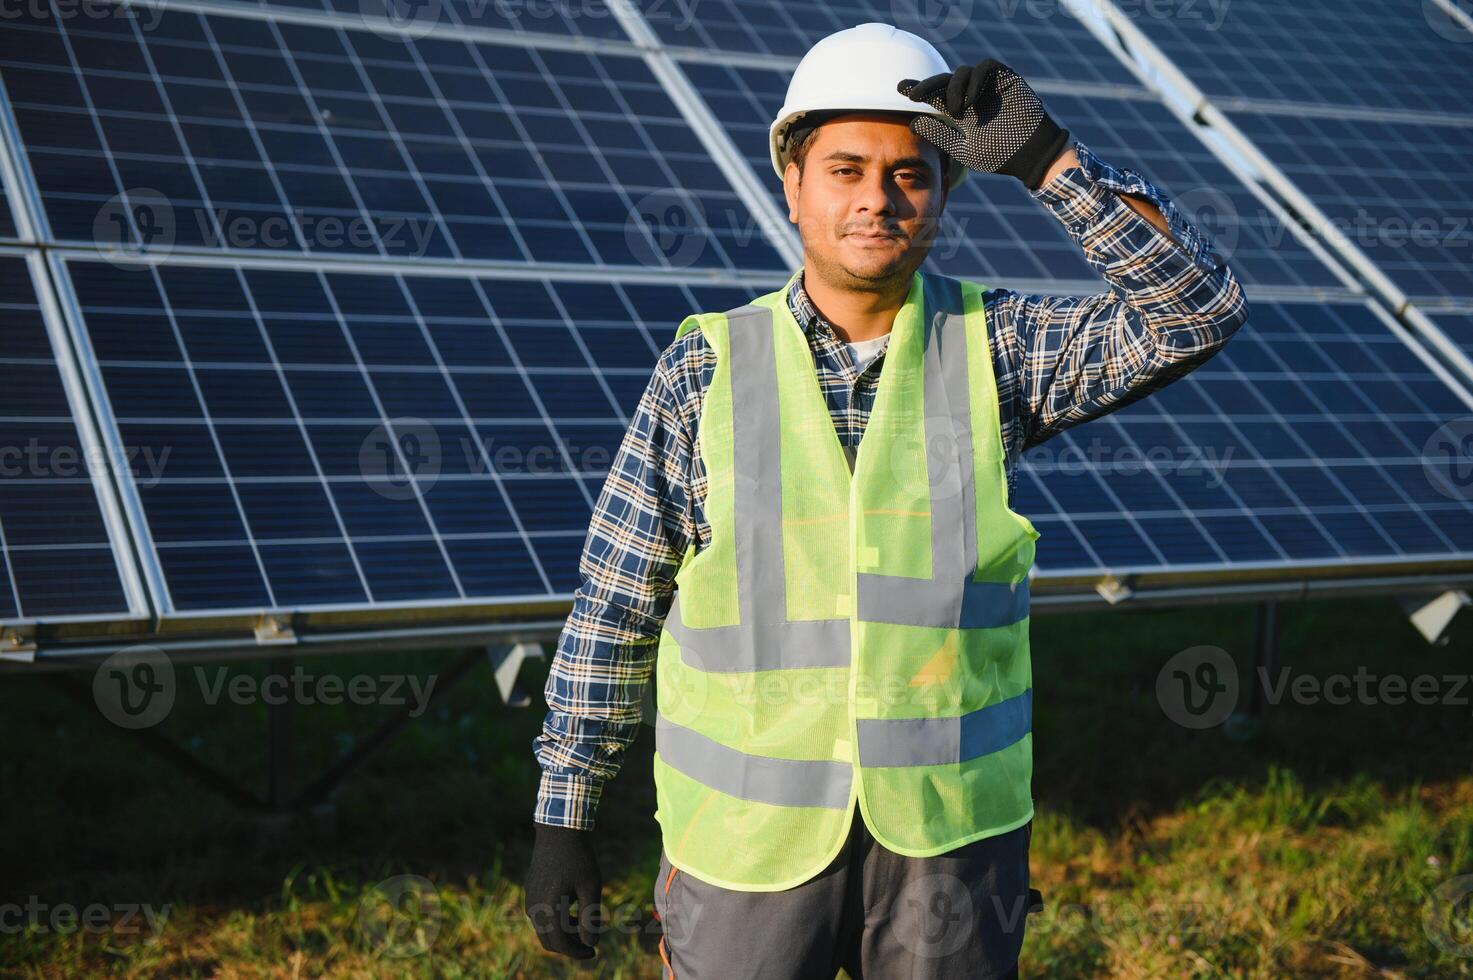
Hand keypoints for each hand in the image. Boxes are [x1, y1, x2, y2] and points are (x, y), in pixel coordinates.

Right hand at [524, 824, 602, 958]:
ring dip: (563, 932)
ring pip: (544, 928)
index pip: (560, 944)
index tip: (593, 952)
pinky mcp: (529, 890)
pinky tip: (572, 909)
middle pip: (549, 940)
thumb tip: (590, 944)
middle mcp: (534, 907)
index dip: (577, 952)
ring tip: (584, 923)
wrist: (559, 830)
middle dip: (570, 945)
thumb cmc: (579, 858)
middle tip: (590, 942)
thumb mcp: (591, 887)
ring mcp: (529, 898)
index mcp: (549, 908)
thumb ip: (589, 918)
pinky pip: (540, 915)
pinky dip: (555, 920)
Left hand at [897, 59, 1070, 189]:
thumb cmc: (999, 154)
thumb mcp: (962, 148)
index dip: (919, 90)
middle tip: (912, 94)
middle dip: (927, 85)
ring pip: (962, 72)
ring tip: (955, 111)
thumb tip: (912, 122)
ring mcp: (988, 85)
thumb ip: (939, 134)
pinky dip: (974, 80)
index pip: (935, 96)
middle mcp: (971, 95)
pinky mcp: (1005, 77)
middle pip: (944, 80)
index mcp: (961, 111)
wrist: (1031, 154)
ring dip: (953, 88)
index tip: (900, 90)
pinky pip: (985, 67)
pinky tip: (970, 101)